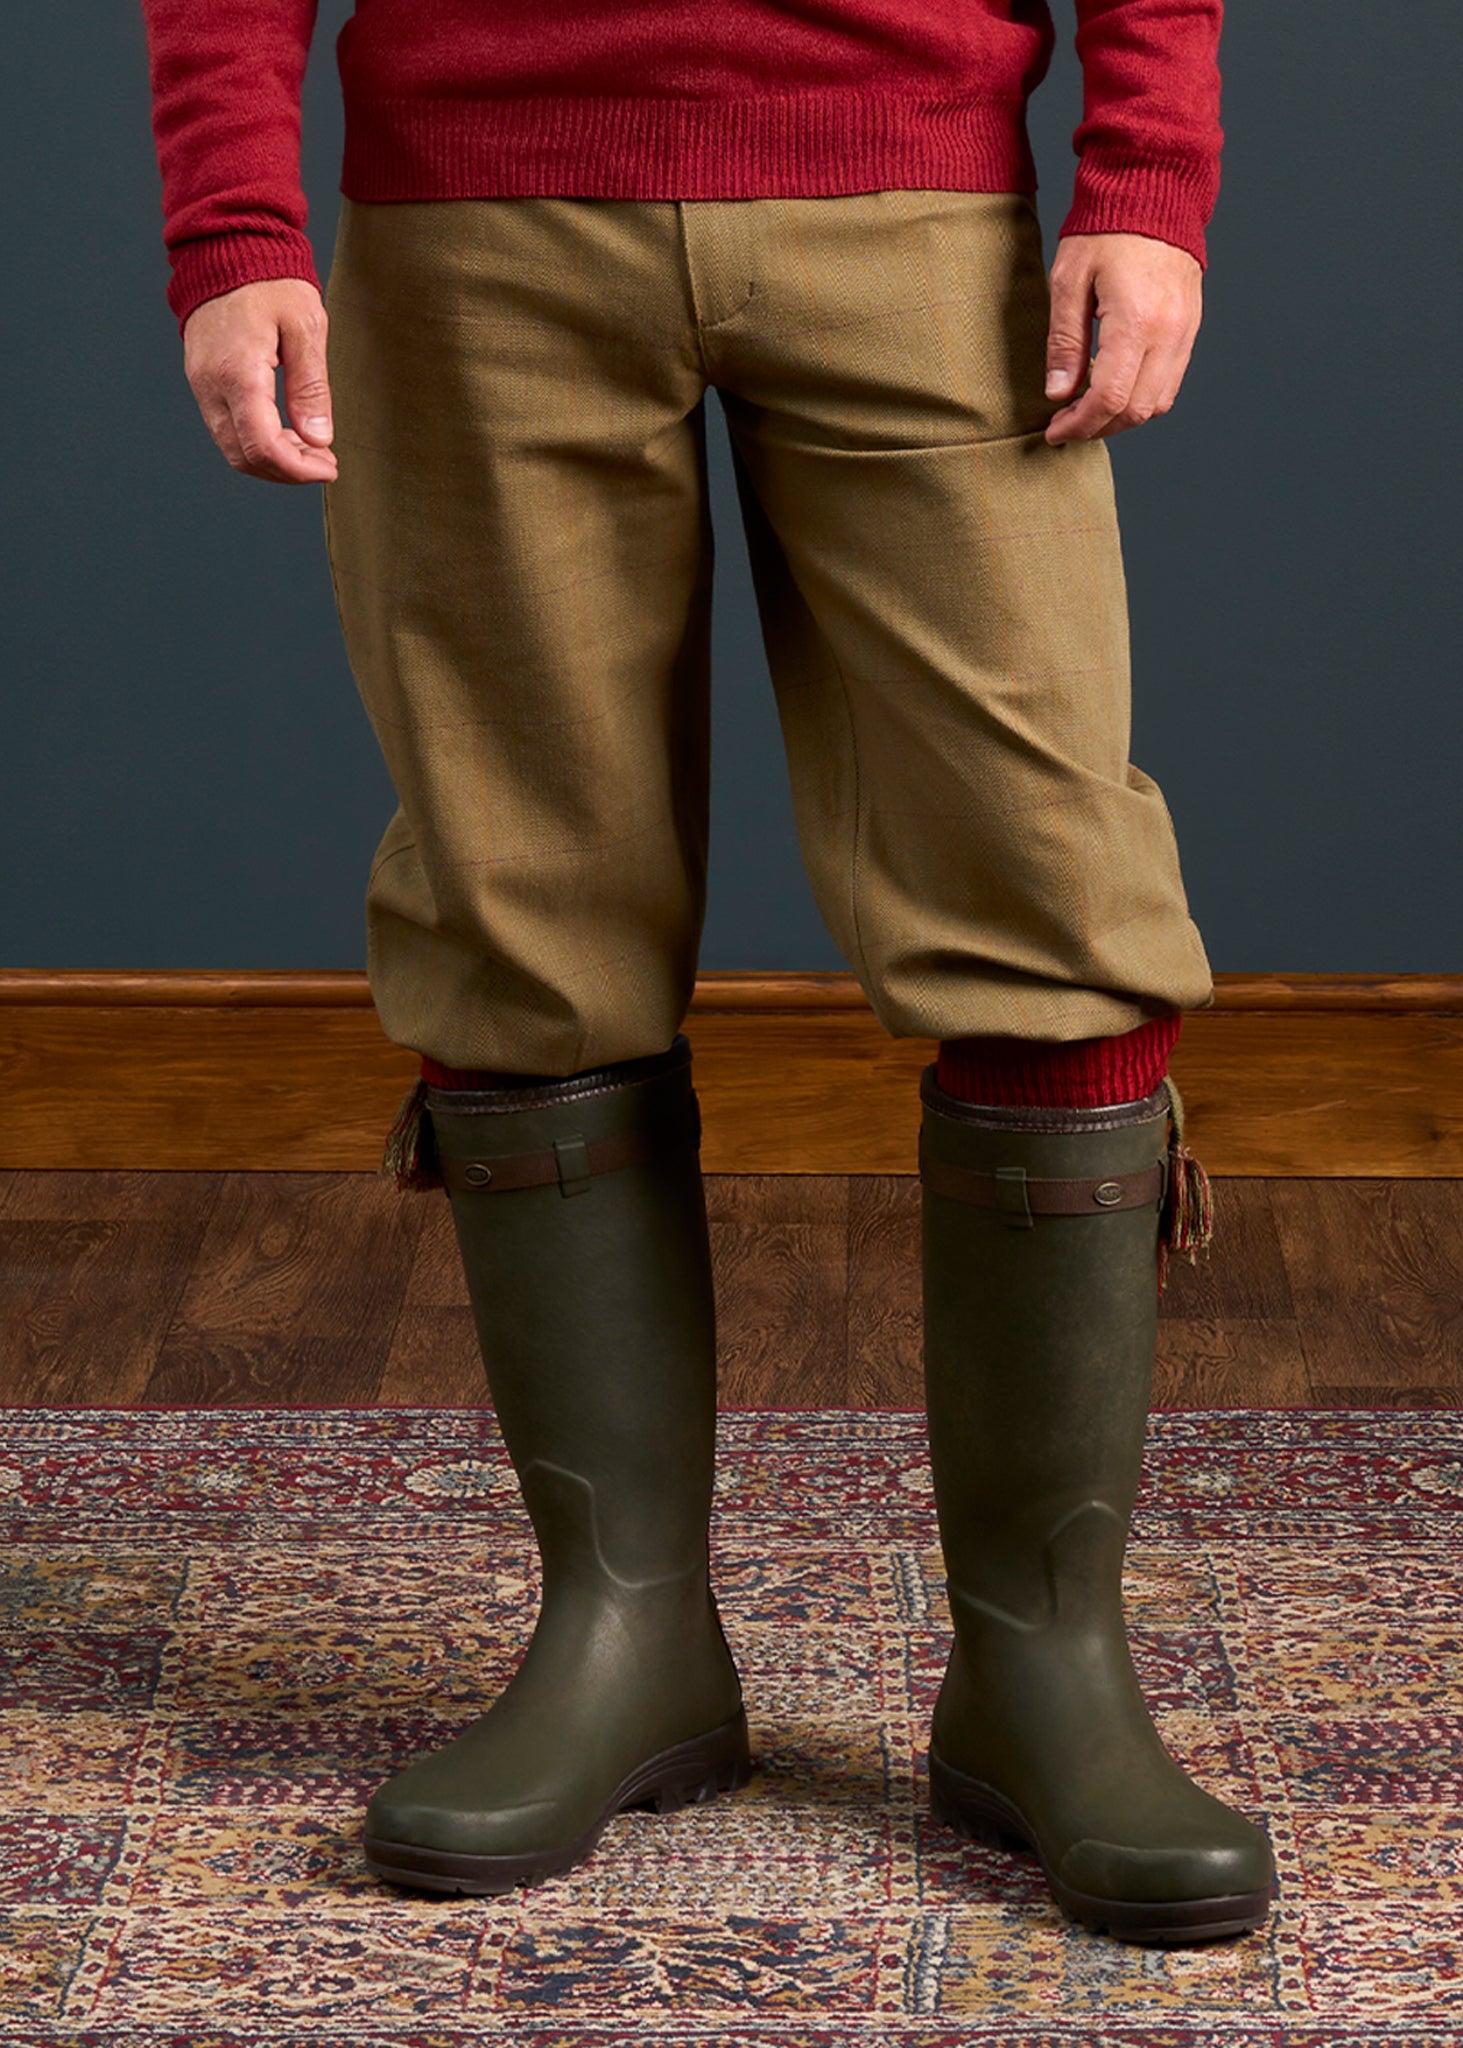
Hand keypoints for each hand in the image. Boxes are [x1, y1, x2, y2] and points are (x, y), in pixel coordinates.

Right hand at [182, 277, 337, 483]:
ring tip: (311, 446)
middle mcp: (210, 385)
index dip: (299, 469)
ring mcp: (201, 385)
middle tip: (325, 459)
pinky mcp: (202, 382)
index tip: (330, 466)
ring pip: (233, 449)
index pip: (263, 447)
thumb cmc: (270, 280)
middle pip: (245, 458)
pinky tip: (288, 432)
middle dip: (288, 470)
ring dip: (274, 460)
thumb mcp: (305, 327)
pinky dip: (258, 442)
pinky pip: (227, 429)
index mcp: (238, 372)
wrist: (226, 247)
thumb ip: (311, 386)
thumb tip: (318, 438)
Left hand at [1043, 233, 1202, 445]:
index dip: (1079, 424)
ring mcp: (1185, 332)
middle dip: (1097, 428)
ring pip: (1158, 404)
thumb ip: (1064, 341)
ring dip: (1121, 418)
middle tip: (1066, 425)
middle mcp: (1168, 332)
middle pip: (1136, 410)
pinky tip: (1114, 389)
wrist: (1154, 191)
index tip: (1054, 430)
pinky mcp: (1190, 329)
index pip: (1109, 397)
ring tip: (1088, 411)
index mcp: (1135, 320)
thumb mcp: (1069, 281)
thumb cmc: (1106, 229)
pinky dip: (1142, 398)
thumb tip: (1058, 393)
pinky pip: (1170, 383)